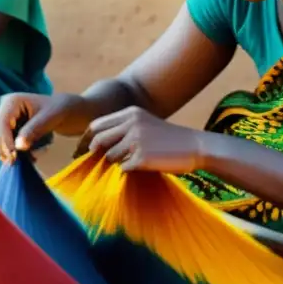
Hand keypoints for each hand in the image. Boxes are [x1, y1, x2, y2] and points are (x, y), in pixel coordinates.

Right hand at [0, 92, 89, 160]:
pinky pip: (7, 144)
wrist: (68, 111)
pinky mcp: (11, 130)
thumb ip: (34, 130)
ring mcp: (7, 120)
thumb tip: (18, 146)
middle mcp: (5, 109)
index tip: (14, 158)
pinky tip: (31, 156)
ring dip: (12, 153)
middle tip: (18, 164)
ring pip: (0, 141)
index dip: (5, 141)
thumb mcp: (50, 118)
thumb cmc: (62, 110)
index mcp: (12, 101)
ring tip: (31, 158)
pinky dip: (16, 153)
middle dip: (6, 149)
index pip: (2, 124)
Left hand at [87, 106, 203, 172]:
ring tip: (130, 162)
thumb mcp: (145, 122)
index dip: (89, 138)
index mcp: (130, 113)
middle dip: (96, 152)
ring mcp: (136, 140)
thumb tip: (95, 143)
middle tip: (97, 161)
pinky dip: (128, 170)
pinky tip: (140, 167)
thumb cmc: (168, 137)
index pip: (97, 124)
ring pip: (110, 156)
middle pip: (99, 140)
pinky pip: (123, 168)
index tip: (86, 149)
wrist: (195, 146)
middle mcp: (131, 123)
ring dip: (115, 163)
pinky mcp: (142, 157)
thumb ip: (123, 127)